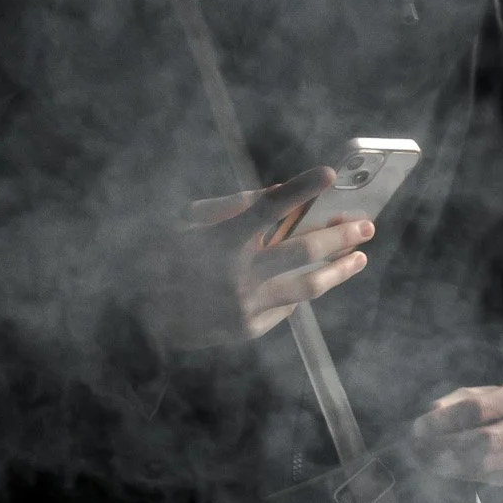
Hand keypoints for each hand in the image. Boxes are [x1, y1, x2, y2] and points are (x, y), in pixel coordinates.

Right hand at [149, 167, 372, 347]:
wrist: (135, 322)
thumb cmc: (160, 260)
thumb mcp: (180, 224)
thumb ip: (228, 207)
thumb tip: (278, 195)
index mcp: (216, 242)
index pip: (265, 208)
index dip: (298, 189)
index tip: (328, 173)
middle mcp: (234, 275)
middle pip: (303, 249)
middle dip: (340, 234)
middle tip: (367, 223)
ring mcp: (244, 305)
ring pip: (309, 285)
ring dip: (340, 268)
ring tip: (360, 256)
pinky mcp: (248, 329)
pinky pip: (288, 305)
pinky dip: (305, 288)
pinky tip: (319, 277)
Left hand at [409, 380, 502, 484]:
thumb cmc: (481, 406)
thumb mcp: (466, 396)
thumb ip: (448, 408)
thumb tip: (426, 428)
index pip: (478, 408)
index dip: (445, 419)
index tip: (418, 427)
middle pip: (484, 438)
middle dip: (446, 444)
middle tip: (417, 447)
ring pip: (484, 462)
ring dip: (449, 462)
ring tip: (425, 456)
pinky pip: (485, 477)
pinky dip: (460, 472)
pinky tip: (446, 464)